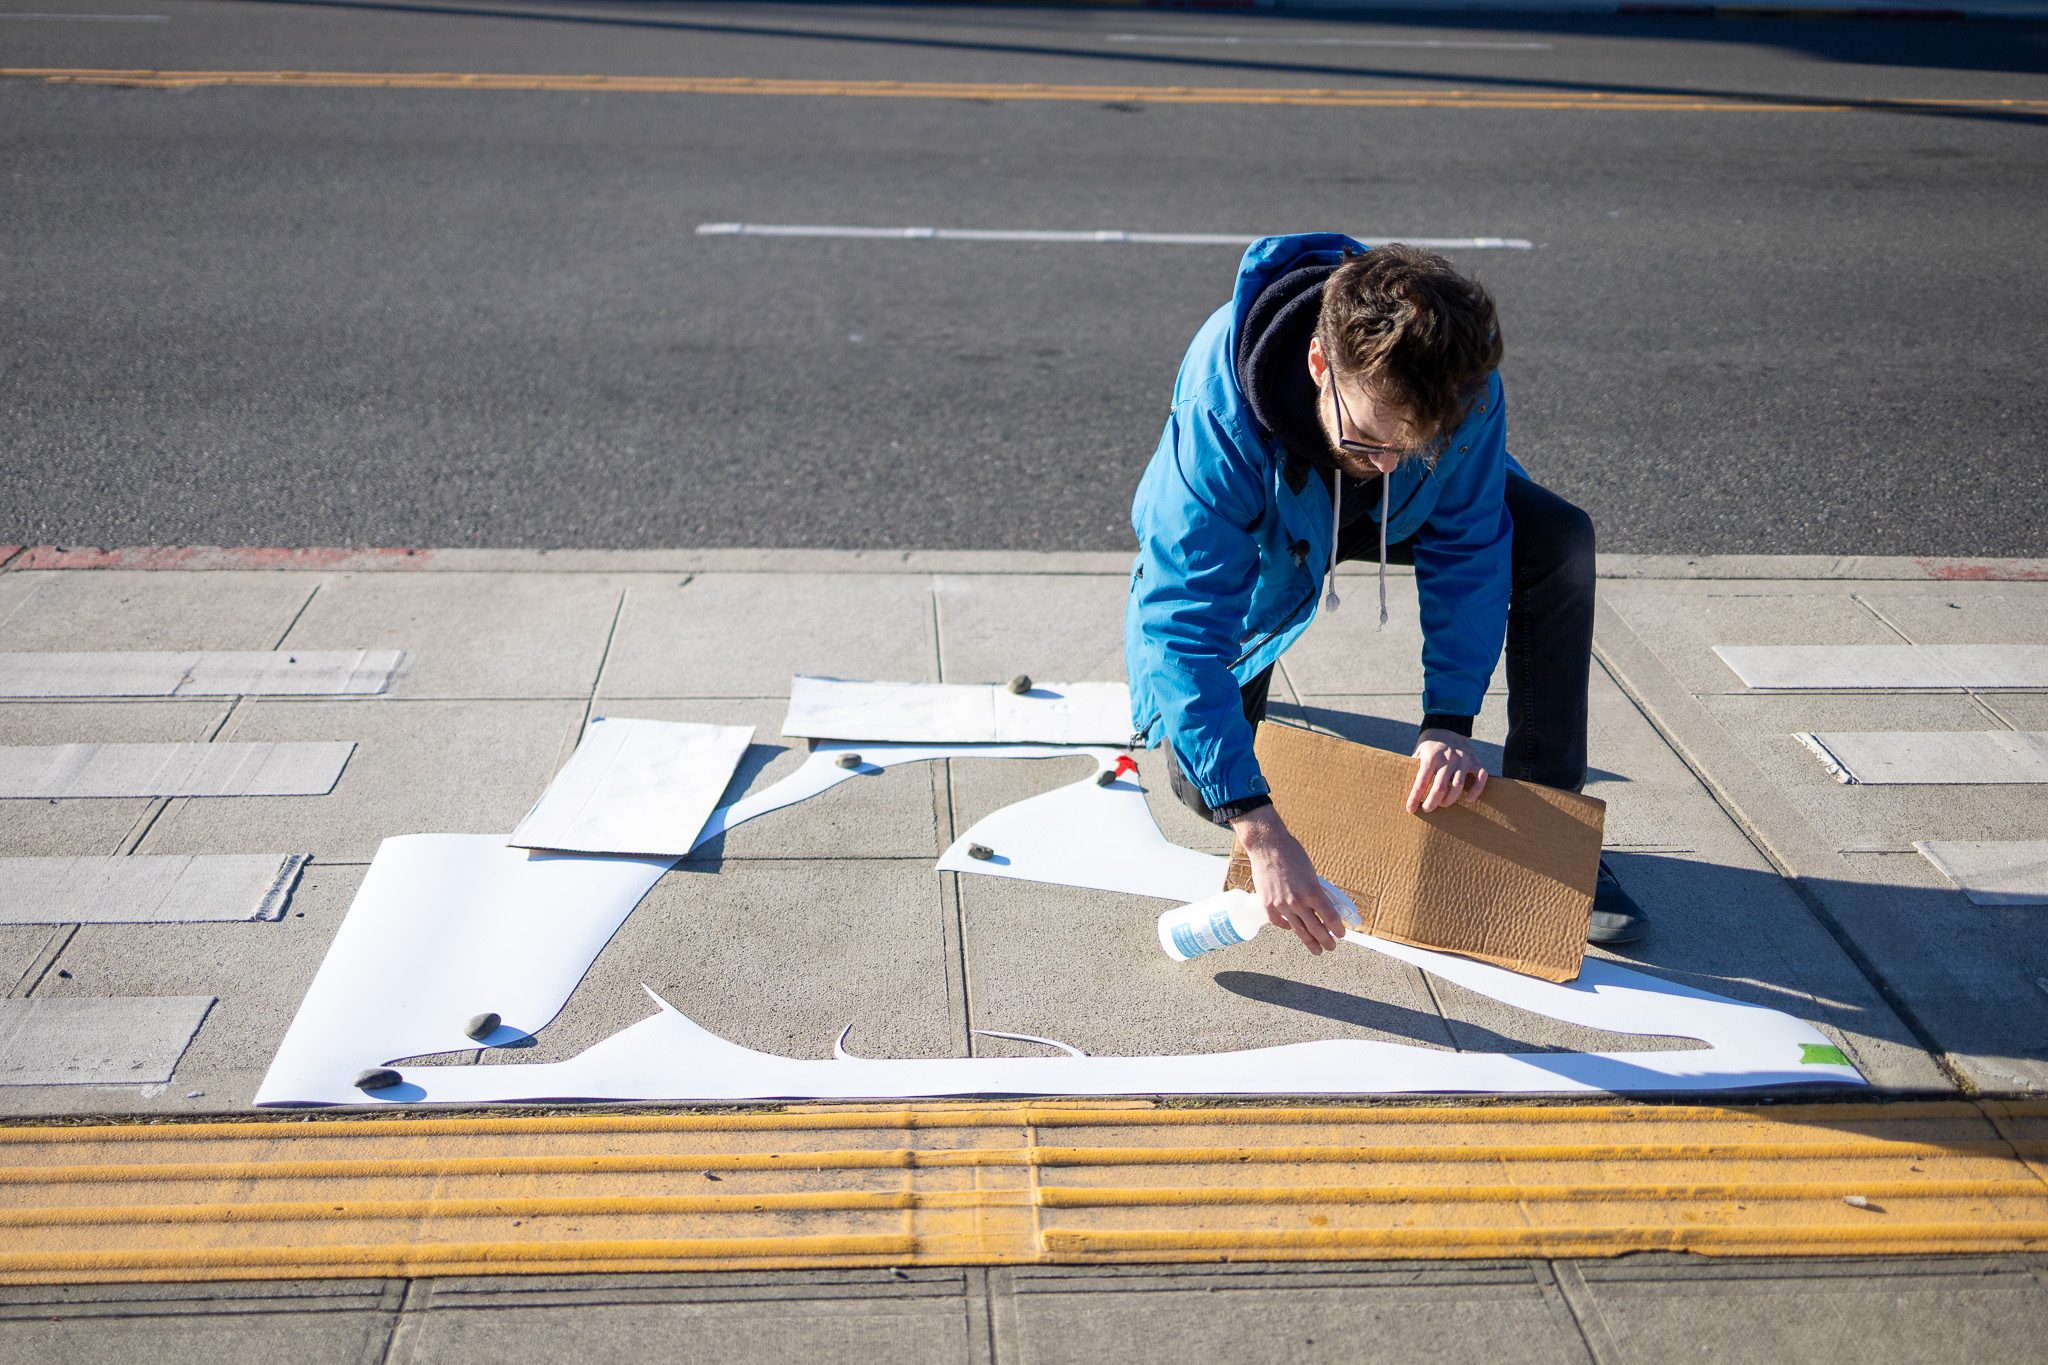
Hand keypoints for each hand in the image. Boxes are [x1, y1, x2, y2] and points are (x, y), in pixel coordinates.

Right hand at [1229, 806, 1346, 954]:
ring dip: (1309, 942)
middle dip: (1326, 941)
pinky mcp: (1268, 904)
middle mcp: (1298, 901)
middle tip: (1331, 947)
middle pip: (1316, 929)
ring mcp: (1282, 905)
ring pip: (1299, 930)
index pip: (1330, 917)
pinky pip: (1279, 922)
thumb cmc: (1292, 854)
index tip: (1341, 934)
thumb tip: (1321, 906)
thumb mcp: (1311, 873)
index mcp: (1313, 891)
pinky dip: (1287, 927)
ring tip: (1316, 950)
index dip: (1338, 929)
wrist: (1267, 846)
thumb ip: (1315, 891)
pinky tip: (1292, 929)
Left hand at [1408, 728, 1487, 813]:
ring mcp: (1464, 760)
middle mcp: (1448, 758)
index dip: (1414, 798)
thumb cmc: (1430, 745)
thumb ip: (1414, 768)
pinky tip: (1469, 799)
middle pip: (1440, 788)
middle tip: (1427, 809)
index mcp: (1431, 756)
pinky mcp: (1476, 762)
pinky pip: (1480, 778)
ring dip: (1449, 799)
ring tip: (1442, 804)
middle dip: (1431, 802)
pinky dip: (1476, 790)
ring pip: (1458, 786)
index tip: (1410, 809)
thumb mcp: (1418, 752)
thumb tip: (1404, 788)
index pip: (1421, 782)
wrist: (1448, 727)